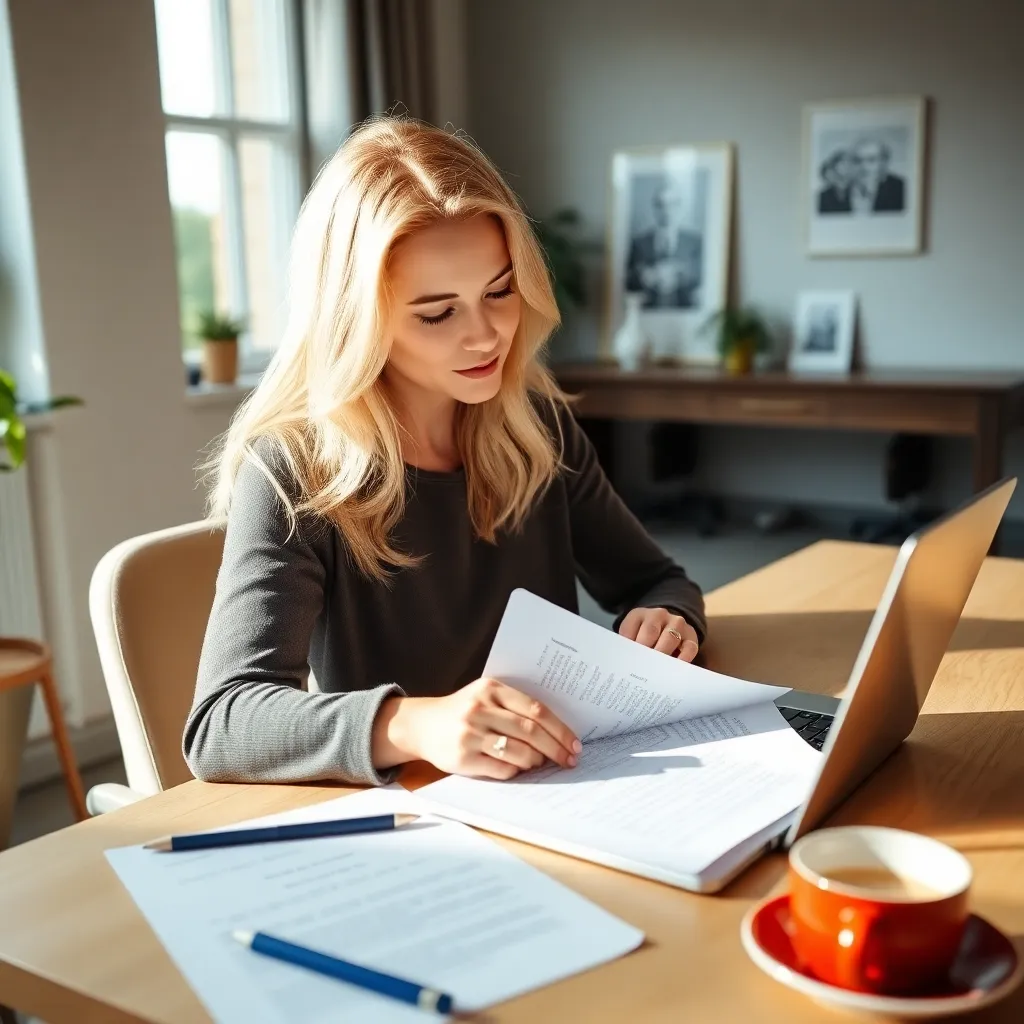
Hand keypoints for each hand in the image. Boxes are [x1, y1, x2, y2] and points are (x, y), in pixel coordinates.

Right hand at [372, 679, 580, 779]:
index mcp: (491, 689)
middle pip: (530, 731)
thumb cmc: (463, 712)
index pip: (535, 709)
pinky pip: (501, 768)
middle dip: (555, 748)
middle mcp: (480, 709)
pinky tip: (519, 768)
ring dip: (536, 761)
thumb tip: (556, 733)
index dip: (560, 729)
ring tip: (541, 763)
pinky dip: (516, 770)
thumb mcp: (485, 697)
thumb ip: (515, 707)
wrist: (422, 724)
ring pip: (518, 751)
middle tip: (569, 760)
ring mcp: (470, 733)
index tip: (574, 744)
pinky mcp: (463, 757)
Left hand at [618, 607, 698, 662]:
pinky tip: (676, 667)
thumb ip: (628, 643)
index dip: (629, 644)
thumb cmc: (642, 636)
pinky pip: (689, 647)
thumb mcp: (631, 634)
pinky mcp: (690, 636)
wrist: (665, 626)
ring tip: (657, 669)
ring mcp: (676, 623)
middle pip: (651, 631)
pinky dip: (684, 658)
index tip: (629, 658)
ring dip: (662, 654)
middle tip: (642, 666)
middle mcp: (659, 615)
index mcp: (639, 614)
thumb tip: (629, 661)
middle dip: (646, 650)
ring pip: (671, 637)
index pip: (631, 627)